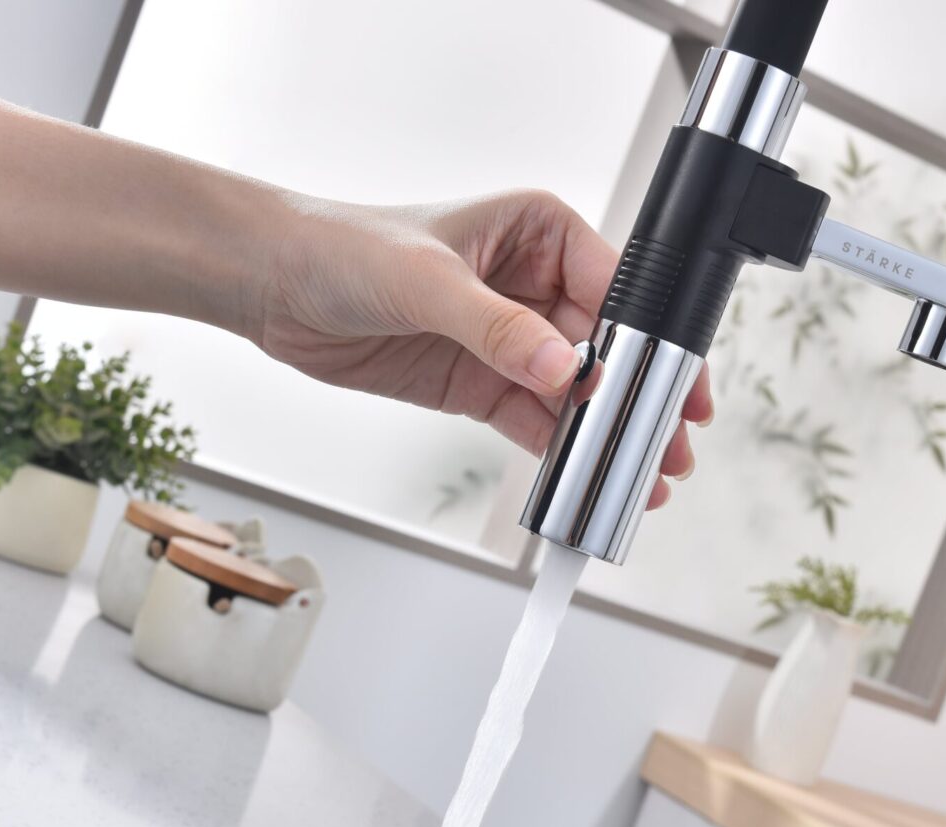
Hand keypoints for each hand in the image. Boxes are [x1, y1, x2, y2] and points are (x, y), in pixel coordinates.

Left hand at [247, 190, 712, 508]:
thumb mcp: (428, 281)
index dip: (650, 342)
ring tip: (640, 475)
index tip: (672, 386)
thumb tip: (562, 368)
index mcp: (540, 232)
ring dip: (606, 435)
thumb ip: (499, 329)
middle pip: (607, 351)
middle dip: (637, 400)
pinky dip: (558, 450)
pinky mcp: (480, 383)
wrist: (273, 287)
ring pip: (575, 394)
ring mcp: (509, 339)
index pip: (617, 291)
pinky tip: (583, 475)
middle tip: (669, 446)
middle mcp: (534, 284)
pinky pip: (533, 421)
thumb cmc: (343, 247)